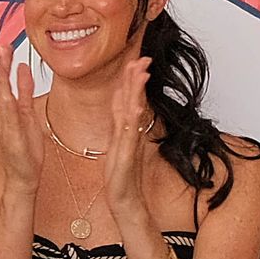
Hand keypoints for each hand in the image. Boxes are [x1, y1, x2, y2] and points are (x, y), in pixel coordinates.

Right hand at [0, 45, 43, 198]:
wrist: (22, 178)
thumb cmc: (25, 149)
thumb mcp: (29, 114)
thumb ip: (25, 91)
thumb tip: (23, 68)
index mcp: (10, 109)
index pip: (5, 82)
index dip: (5, 64)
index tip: (6, 46)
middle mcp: (5, 117)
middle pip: (2, 87)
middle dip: (2, 68)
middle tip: (3, 48)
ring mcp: (8, 129)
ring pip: (3, 102)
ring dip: (1, 84)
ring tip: (1, 66)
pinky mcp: (13, 140)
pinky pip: (11, 122)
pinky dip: (8, 109)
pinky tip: (7, 96)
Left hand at [103, 57, 151, 223]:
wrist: (125, 199)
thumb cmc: (120, 176)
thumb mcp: (117, 146)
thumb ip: (121, 128)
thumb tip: (122, 112)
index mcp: (124, 130)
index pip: (128, 99)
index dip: (131, 80)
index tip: (135, 61)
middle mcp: (129, 133)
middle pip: (134, 100)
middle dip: (137, 78)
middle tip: (142, 58)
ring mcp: (129, 142)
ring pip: (134, 112)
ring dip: (137, 92)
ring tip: (140, 74)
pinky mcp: (127, 154)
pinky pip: (130, 133)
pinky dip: (133, 119)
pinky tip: (136, 107)